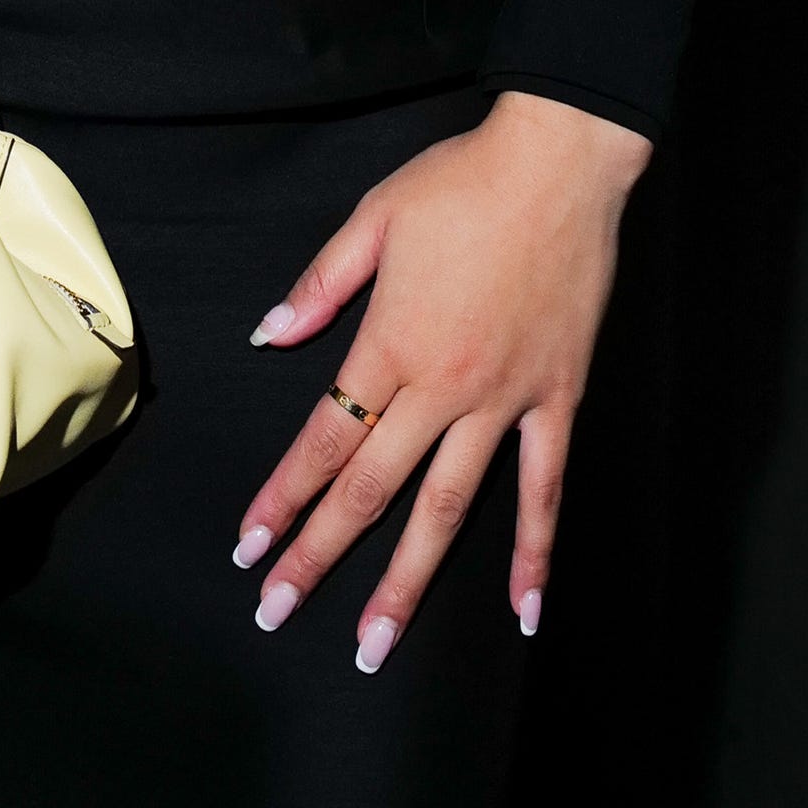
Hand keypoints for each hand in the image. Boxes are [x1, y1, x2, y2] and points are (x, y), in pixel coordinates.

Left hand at [232, 90, 650, 669]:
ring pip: (447, 508)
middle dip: (318, 554)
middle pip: (370, 489)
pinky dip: (535, 552)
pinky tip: (526, 613)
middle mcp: (443, 387)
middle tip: (277, 610)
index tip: (248, 545)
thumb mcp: (375, 218)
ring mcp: (504, 401)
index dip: (281, 497)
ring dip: (406, 581)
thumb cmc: (461, 182)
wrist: (559, 162)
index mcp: (390, 343)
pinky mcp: (556, 399)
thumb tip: (268, 336)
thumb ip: (320, 285)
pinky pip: (543, 489)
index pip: (323, 438)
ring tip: (373, 645)